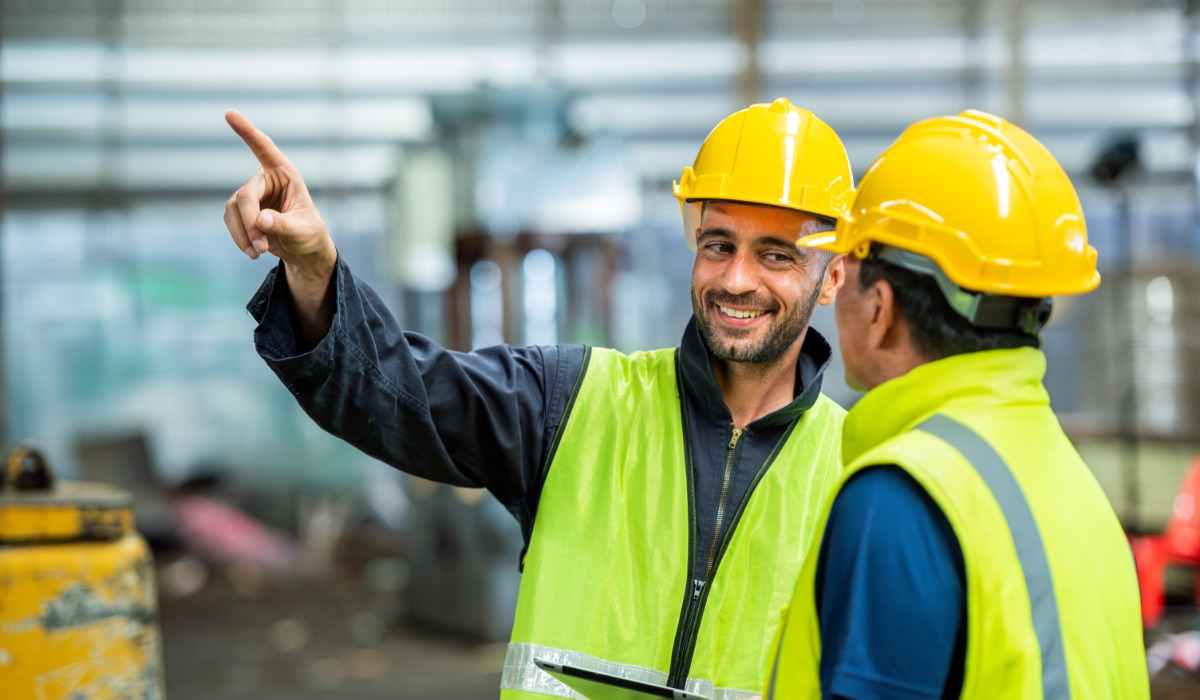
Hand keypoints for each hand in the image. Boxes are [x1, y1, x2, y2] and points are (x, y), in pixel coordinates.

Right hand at [222, 110, 334, 270]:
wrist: (303, 249)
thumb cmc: (309, 233)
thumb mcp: (302, 230)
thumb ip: (282, 225)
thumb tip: (260, 220)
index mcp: (285, 174)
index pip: (264, 148)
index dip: (247, 131)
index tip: (229, 113)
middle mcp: (266, 179)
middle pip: (245, 195)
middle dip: (250, 223)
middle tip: (261, 248)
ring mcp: (251, 194)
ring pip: (233, 210)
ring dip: (243, 234)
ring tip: (260, 253)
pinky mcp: (241, 210)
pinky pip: (231, 221)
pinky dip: (239, 238)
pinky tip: (253, 251)